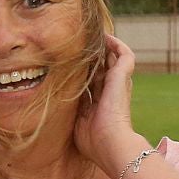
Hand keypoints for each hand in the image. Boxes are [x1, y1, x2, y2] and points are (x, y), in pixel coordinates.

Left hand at [74, 34, 145, 175]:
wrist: (111, 144)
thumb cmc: (93, 142)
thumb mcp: (76, 123)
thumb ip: (70, 110)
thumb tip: (54, 101)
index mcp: (100, 103)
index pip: (91, 82)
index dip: (82, 72)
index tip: (67, 63)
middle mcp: (111, 91)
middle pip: (101, 68)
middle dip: (91, 57)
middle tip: (78, 44)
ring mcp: (118, 84)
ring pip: (113, 58)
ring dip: (104, 46)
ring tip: (92, 35)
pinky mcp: (123, 77)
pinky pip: (124, 54)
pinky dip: (117, 44)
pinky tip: (105, 37)